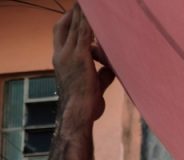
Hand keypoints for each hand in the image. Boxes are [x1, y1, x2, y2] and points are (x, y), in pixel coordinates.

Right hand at [53, 6, 114, 125]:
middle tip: (81, 4)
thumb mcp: (95, 86)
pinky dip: (89, 23)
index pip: (61, 36)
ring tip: (87, 4)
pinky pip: (85, 34)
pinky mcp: (79, 57)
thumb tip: (111, 69)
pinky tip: (96, 15)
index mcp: (61, 61)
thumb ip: (102, 75)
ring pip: (74, 27)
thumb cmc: (86, 106)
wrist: (78, 113)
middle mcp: (61, 55)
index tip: (75, 15)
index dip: (67, 24)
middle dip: (72, 14)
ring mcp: (68, 55)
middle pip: (64, 26)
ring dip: (81, 14)